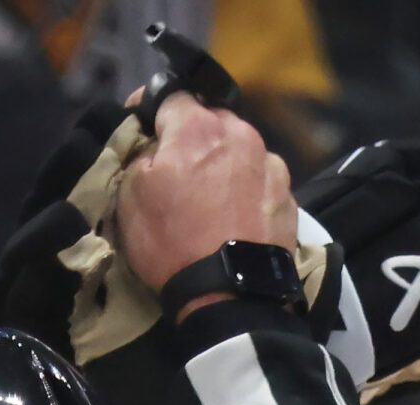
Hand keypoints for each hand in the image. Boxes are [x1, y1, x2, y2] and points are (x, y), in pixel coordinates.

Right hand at [117, 97, 294, 318]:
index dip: (150, 106)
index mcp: (198, 126)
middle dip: (191, 134)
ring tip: (210, 192)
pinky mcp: (289, 195)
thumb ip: (139, 155)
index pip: (170, 93)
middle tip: (176, 165)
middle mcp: (240, 133)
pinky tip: (235, 212)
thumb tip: (152, 141)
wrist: (230, 295)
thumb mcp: (130, 197)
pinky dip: (246, 186)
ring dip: (223, 159)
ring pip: (240, 146)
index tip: (140, 123)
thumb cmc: (172, 241)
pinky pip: (261, 177)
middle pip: (210, 118)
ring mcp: (270, 163)